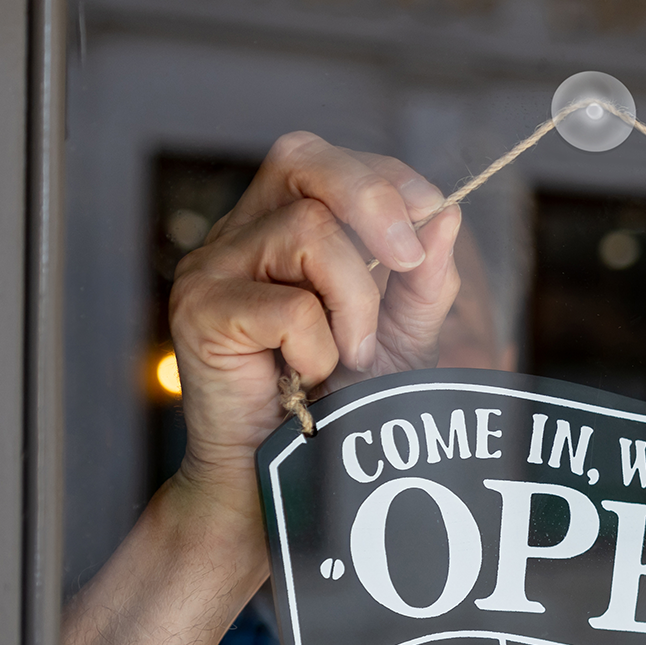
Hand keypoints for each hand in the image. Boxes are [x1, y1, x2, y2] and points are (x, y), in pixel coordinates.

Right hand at [166, 132, 463, 516]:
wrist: (279, 484)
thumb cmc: (334, 407)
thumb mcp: (398, 337)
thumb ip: (424, 281)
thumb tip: (446, 216)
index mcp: (277, 223)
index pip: (322, 160)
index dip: (384, 176)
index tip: (432, 215)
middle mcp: (237, 234)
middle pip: (301, 160)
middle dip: (374, 201)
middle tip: (409, 262)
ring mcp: (210, 269)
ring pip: (307, 232)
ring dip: (355, 301)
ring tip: (349, 356)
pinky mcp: (199, 313)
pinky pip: (287, 305)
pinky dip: (318, 347)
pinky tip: (305, 380)